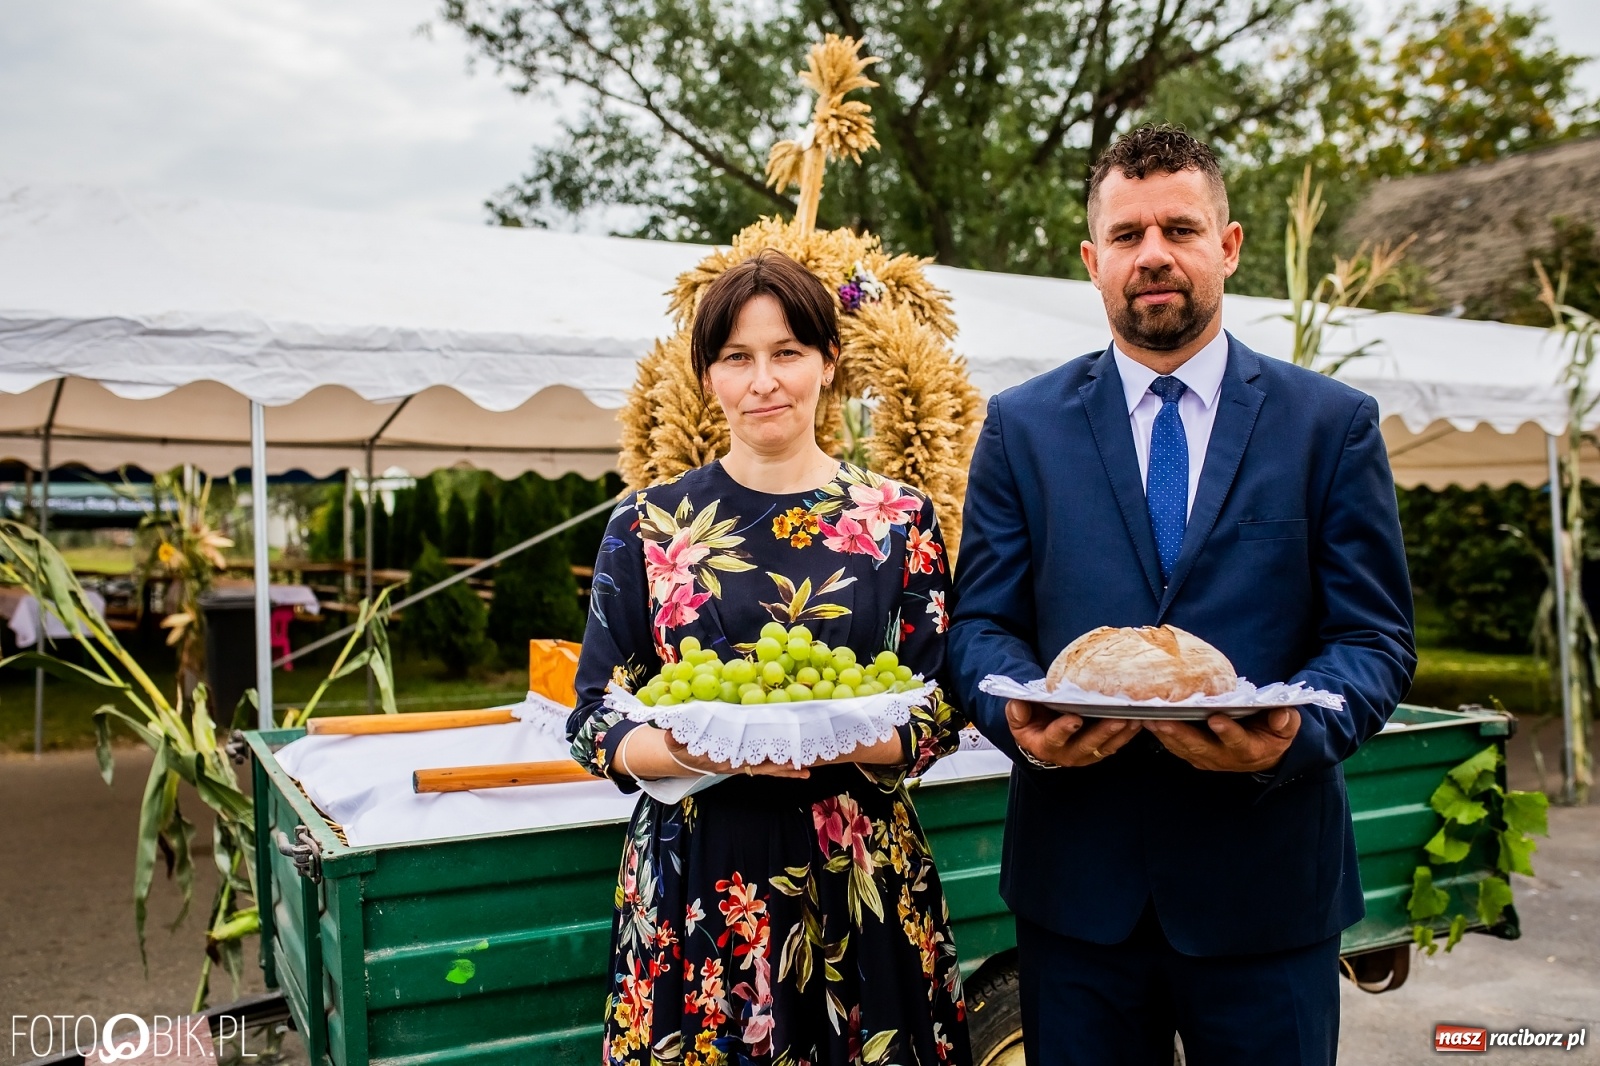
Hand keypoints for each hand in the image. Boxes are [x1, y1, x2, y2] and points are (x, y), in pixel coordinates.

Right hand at [663, 735, 811, 778]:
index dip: (758, 759)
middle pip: (762, 766)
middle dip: (781, 765)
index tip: (774, 757)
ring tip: (808, 769)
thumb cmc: (682, 747)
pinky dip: (786, 769)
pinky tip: (803, 770)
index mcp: (723, 759)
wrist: (686, 757)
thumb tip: (670, 734)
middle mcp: (737, 764)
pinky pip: (770, 767)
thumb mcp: (675, 744)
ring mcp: (745, 764)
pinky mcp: (750, 762)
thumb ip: (674, 739)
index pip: (743, 759)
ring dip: (788, 769)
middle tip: (802, 764)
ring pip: (769, 768)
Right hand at [1006, 699, 1141, 767]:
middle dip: (1103, 733)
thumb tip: (1019, 704)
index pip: (1054, 739)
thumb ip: (1017, 711)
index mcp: (1044, 745)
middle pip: (1086, 746)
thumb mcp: (1018, 716)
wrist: (1041, 732)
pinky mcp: (1099, 749)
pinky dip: (1127, 734)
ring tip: (1133, 719)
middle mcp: (1067, 754)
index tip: (1075, 719)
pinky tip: (1137, 721)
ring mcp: (1086, 753)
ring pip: (1105, 747)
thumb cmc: (1031, 721)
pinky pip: (1115, 744)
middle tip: (1117, 719)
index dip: (1064, 730)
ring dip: (1120, 734)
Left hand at [1145, 708, 1299, 772]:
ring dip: (1166, 735)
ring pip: (1184, 748)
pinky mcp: (1194, 755)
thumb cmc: (1273, 734)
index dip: (1227, 732)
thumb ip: (1285, 721)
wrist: (1262, 753)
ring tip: (1150, 719)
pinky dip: (1161, 735)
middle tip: (1164, 720)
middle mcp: (1224, 757)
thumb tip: (1281, 715)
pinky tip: (1147, 722)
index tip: (1216, 719)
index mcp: (1249, 749)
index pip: (1237, 742)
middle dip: (1181, 734)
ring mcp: (1207, 758)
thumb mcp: (1286, 727)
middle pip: (1201, 747)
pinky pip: (1175, 747)